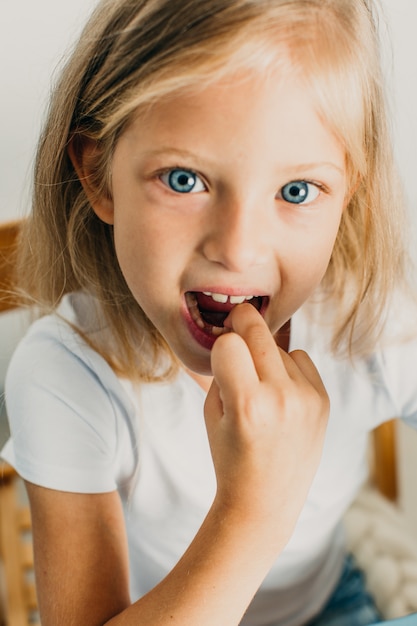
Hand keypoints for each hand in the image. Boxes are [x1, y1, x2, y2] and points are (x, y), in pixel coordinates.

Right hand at [204, 304, 328, 543]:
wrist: (265, 500)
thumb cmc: (230, 456)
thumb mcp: (211, 414)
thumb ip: (221, 370)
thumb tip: (233, 331)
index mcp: (247, 405)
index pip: (228, 343)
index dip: (220, 345)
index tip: (220, 353)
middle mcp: (281, 399)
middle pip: (257, 331)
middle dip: (241, 327)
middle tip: (235, 338)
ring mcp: (307, 399)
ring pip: (279, 346)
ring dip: (265, 357)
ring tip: (260, 389)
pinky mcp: (323, 401)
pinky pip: (300, 359)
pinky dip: (287, 368)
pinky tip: (280, 394)